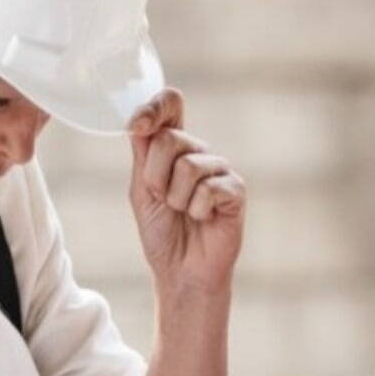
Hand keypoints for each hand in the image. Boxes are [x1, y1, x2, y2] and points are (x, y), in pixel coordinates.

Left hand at [127, 88, 245, 296]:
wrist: (180, 269)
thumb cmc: (162, 231)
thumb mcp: (142, 190)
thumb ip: (143, 155)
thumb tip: (139, 121)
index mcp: (173, 147)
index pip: (170, 105)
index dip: (155, 107)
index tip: (139, 125)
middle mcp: (198, 152)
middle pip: (169, 139)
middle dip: (155, 177)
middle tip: (162, 200)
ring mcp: (219, 170)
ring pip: (188, 166)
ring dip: (175, 198)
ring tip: (182, 212)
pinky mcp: (235, 190)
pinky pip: (208, 189)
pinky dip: (196, 210)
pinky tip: (202, 219)